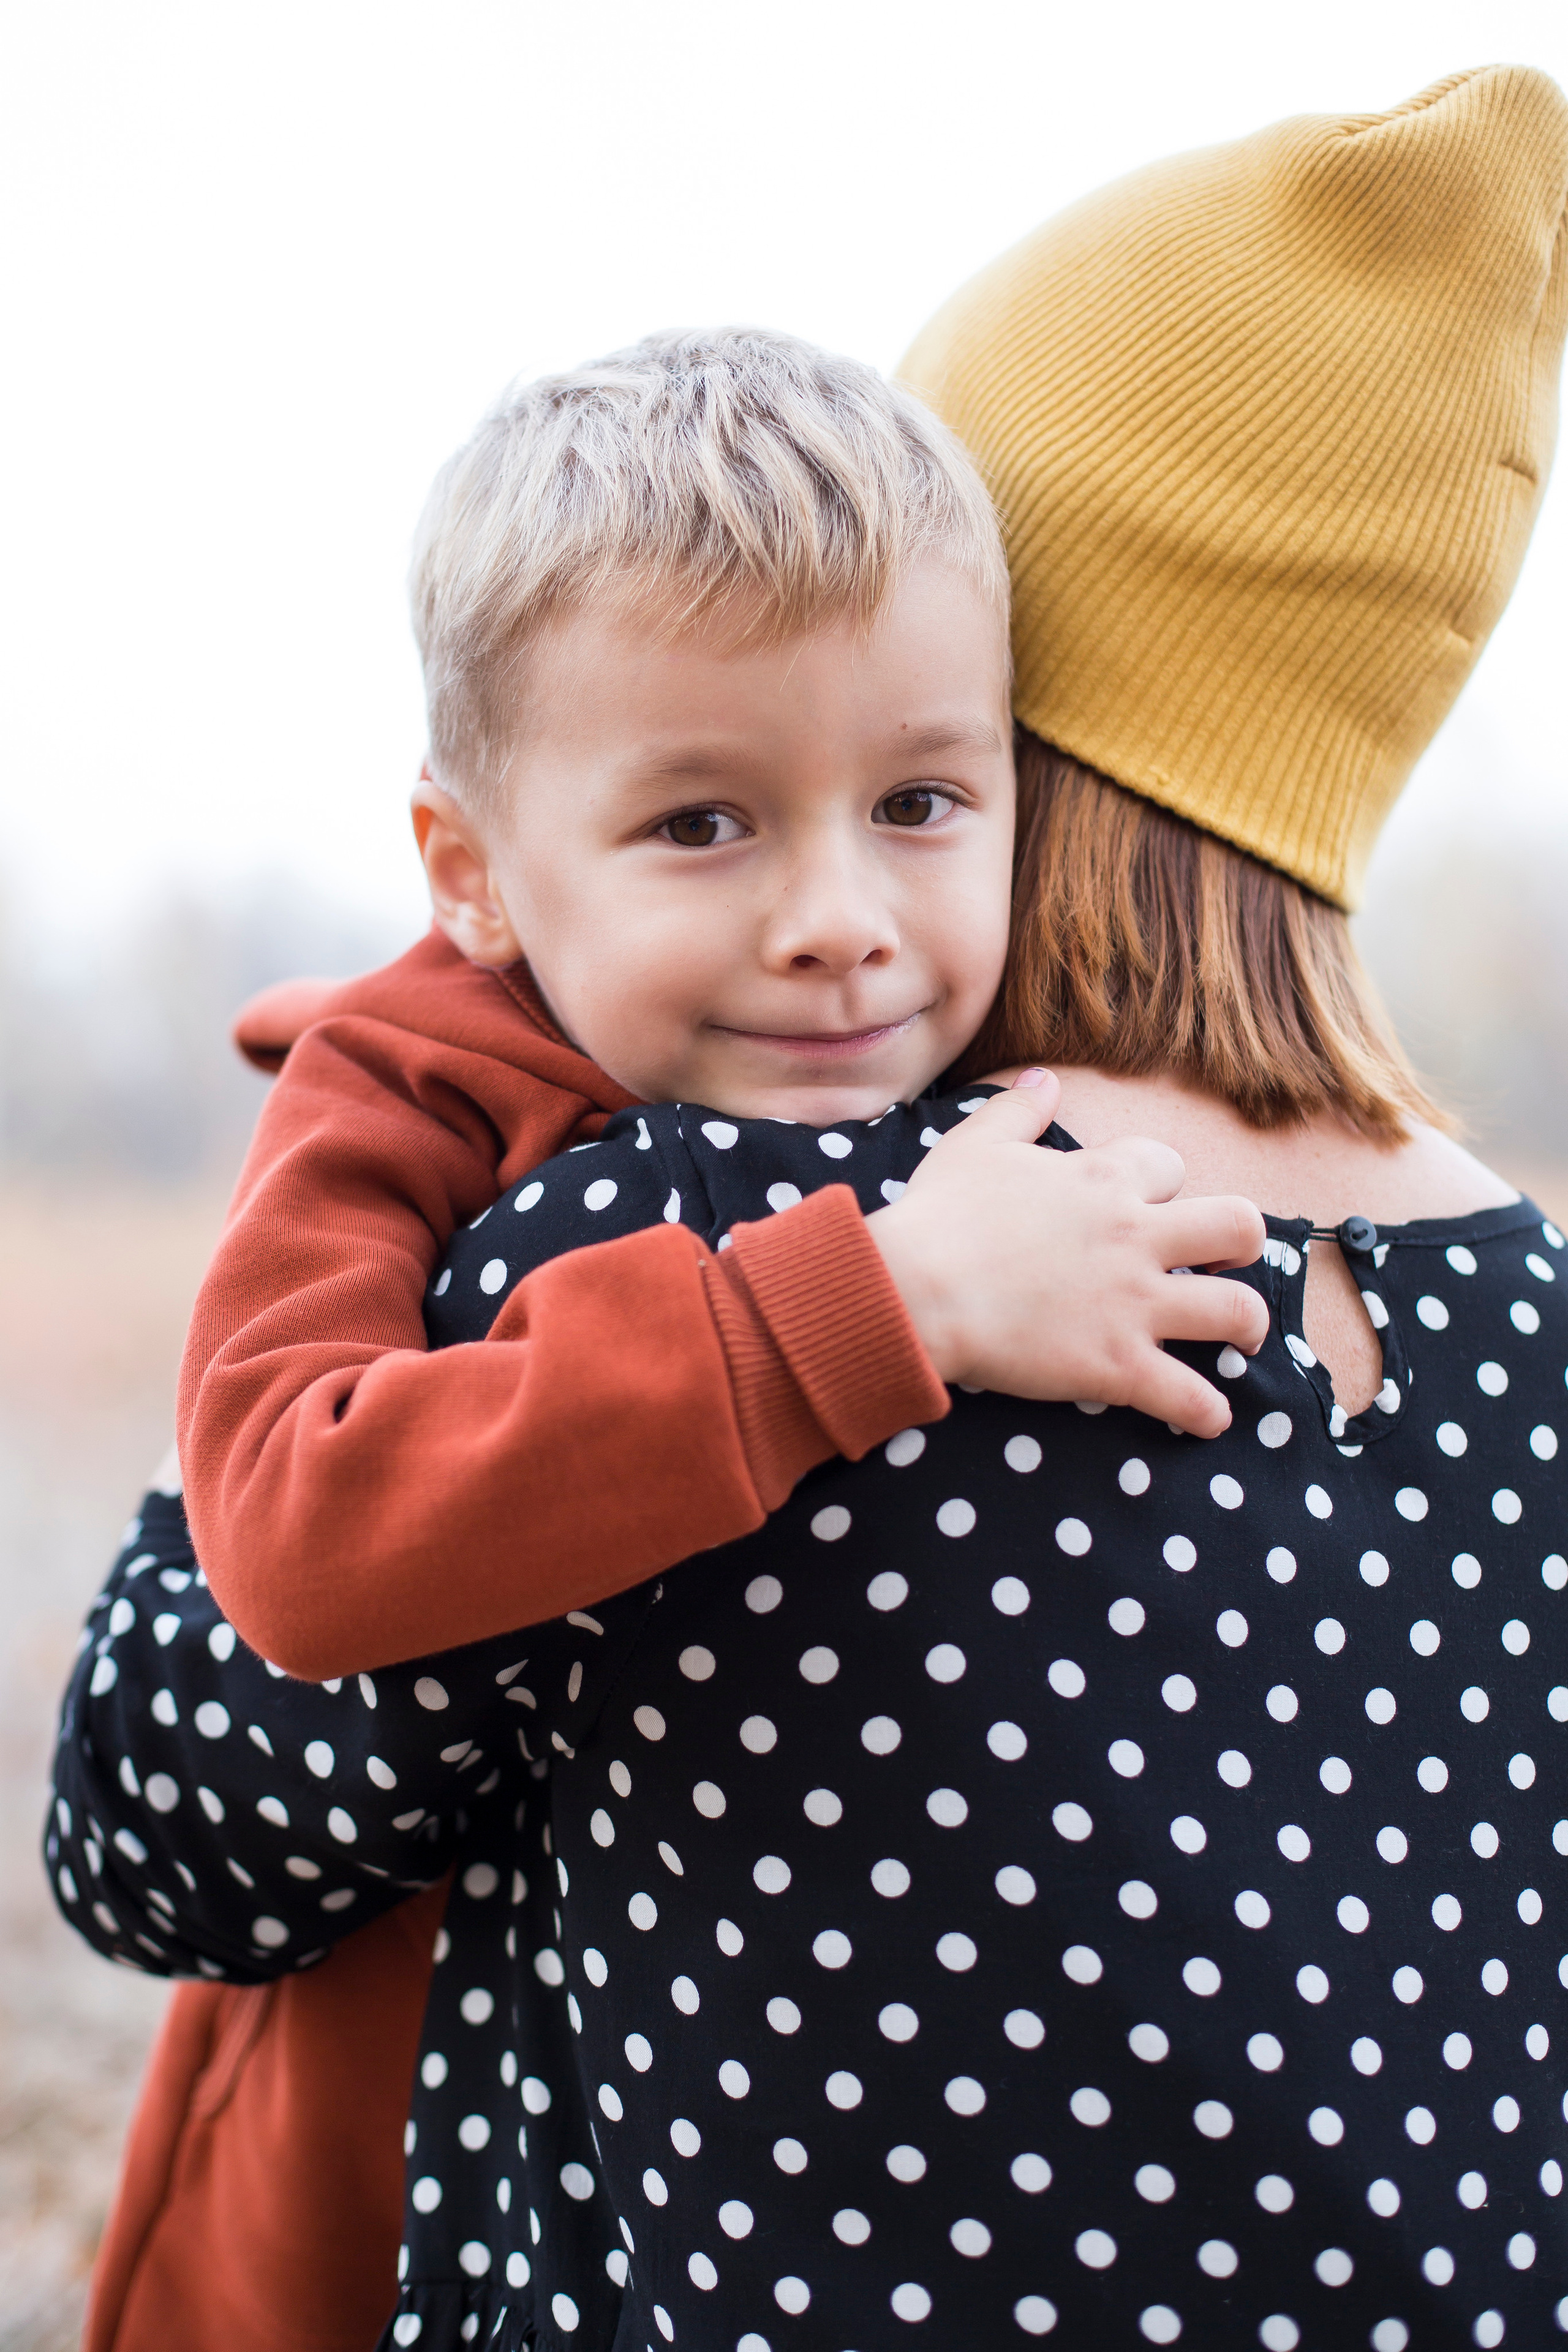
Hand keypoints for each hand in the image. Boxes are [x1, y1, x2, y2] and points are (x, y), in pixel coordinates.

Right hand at [867, 1071, 1268, 1437]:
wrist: (918, 1288)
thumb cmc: (941, 1215)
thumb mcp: (975, 1143)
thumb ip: (1018, 1108)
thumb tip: (1045, 1079)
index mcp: (1103, 1179)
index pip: (1167, 1165)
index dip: (1162, 1183)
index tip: (1147, 1203)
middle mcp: (1135, 1236)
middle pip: (1236, 1226)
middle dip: (1241, 1244)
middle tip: (1223, 1262)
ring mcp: (1134, 1303)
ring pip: (1236, 1310)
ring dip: (1247, 1326)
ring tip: (1241, 1339)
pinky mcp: (1118, 1364)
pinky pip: (1189, 1395)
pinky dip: (1206, 1412)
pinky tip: (1209, 1418)